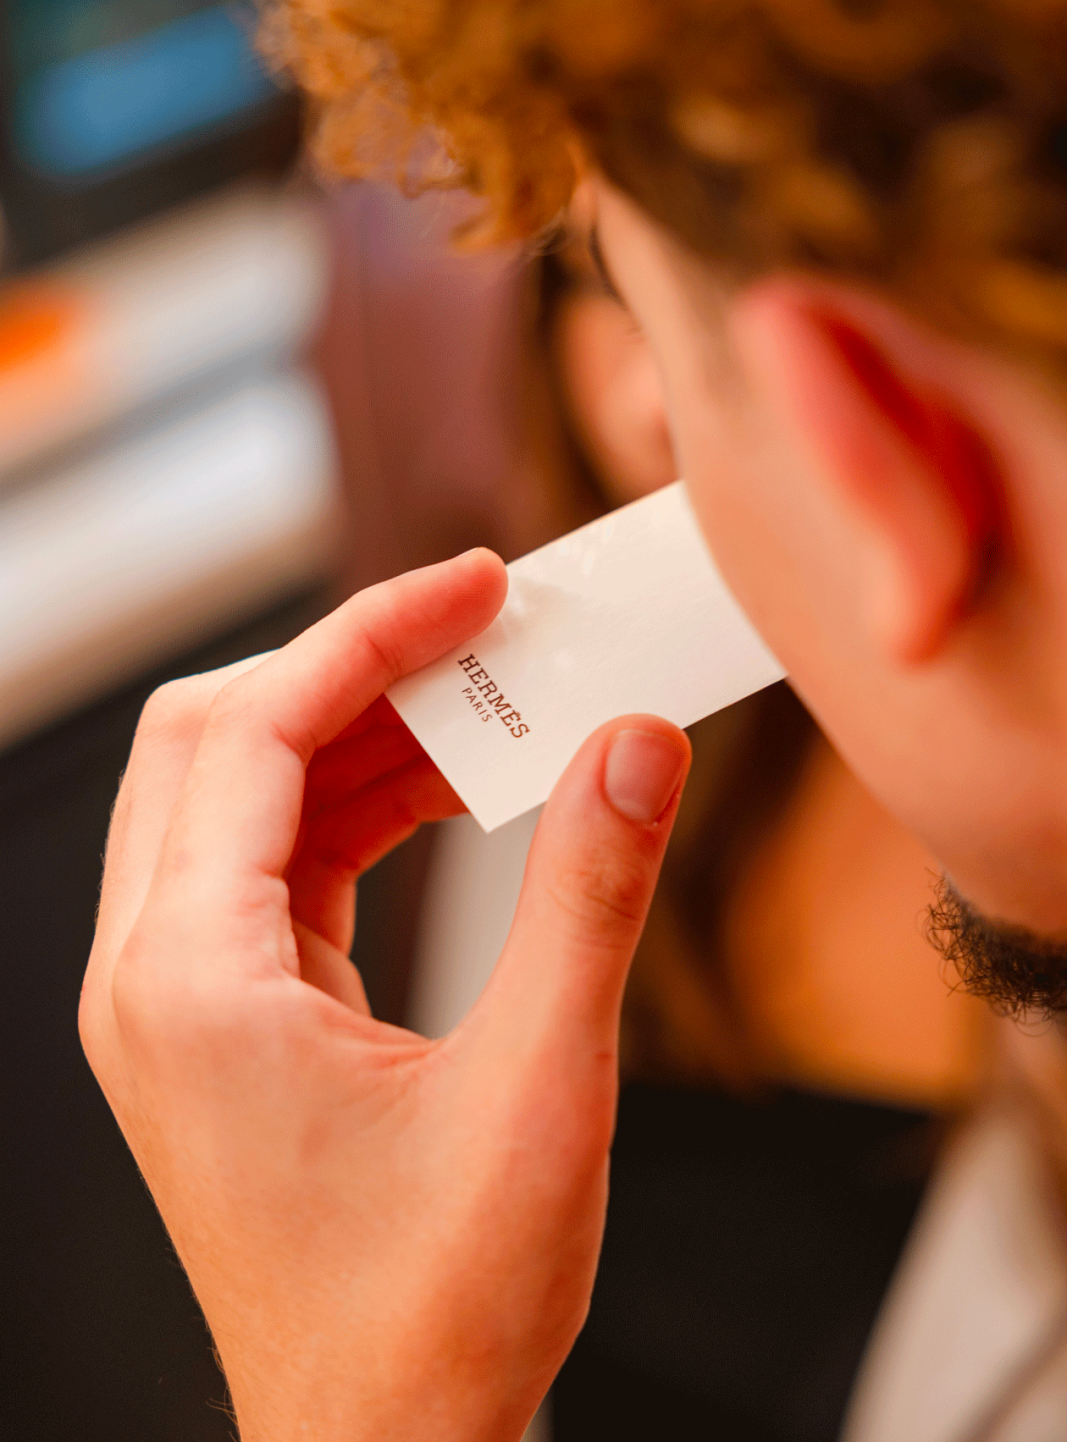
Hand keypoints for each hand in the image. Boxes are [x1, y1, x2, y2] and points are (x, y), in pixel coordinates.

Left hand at [80, 549, 690, 1441]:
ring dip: (361, 730)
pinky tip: (455, 790)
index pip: (258, 731)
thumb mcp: (536, 1093)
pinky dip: (359, 802)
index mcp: (190, 982)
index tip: (475, 584)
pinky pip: (274, 858)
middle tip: (480, 630)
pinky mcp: (221, 1013)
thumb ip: (588, 899)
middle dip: (353, 665)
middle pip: (219, 737)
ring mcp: (177, 995)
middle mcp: (153, 975)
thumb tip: (633, 745)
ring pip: (242, 791)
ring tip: (488, 705)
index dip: (372, 632)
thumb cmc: (430, 1313)